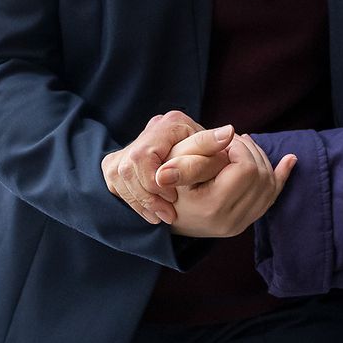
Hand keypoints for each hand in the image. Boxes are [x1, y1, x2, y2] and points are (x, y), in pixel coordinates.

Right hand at [102, 111, 229, 225]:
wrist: (182, 155)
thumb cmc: (202, 152)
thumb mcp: (208, 148)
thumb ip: (211, 144)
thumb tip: (228, 133)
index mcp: (165, 125)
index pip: (142, 156)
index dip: (155, 180)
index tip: (173, 198)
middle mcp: (141, 135)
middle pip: (128, 170)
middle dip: (148, 196)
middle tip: (169, 214)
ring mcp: (123, 150)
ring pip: (120, 181)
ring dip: (142, 203)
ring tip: (163, 217)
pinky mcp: (114, 164)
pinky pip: (117, 187)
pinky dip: (136, 203)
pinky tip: (153, 215)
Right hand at [168, 135, 297, 237]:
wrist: (162, 206)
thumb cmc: (166, 177)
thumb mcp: (176, 158)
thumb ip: (202, 143)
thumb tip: (230, 131)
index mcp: (212, 207)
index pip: (246, 169)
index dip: (239, 149)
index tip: (223, 143)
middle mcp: (230, 221)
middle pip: (261, 175)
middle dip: (250, 151)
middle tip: (232, 142)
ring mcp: (239, 225)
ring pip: (269, 184)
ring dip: (260, 159)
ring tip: (242, 147)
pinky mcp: (245, 222)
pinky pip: (272, 197)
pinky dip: (281, 176)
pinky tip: (290, 159)